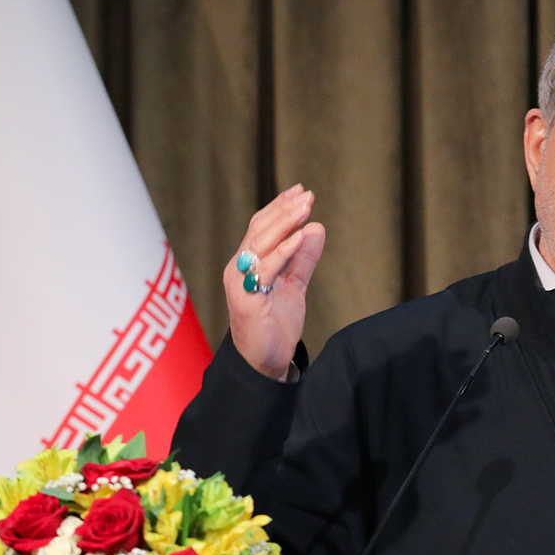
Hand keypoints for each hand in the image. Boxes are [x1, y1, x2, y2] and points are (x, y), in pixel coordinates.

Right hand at [225, 184, 325, 379]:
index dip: (279, 207)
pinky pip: (266, 270)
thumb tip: (316, 228)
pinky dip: (283, 251)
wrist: (266, 363)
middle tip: (308, 196)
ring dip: (284, 223)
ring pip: (260, 244)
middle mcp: (238, 270)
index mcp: (246, 264)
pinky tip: (300, 237)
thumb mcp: (294, 286)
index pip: (260, 227)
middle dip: (284, 210)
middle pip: (259, 230)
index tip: (300, 191)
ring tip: (306, 208)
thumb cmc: (275, 325)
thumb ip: (303, 259)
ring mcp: (240, 285)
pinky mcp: (247, 301)